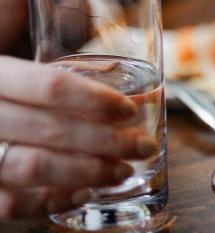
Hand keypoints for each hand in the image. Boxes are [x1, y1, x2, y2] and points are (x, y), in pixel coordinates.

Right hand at [0, 57, 158, 219]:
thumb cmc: (4, 94)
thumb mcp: (15, 68)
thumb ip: (59, 75)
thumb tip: (131, 85)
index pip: (50, 86)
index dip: (94, 99)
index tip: (131, 110)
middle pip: (49, 129)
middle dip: (105, 140)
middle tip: (144, 146)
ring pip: (33, 167)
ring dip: (87, 172)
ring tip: (123, 171)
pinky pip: (12, 203)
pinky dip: (51, 201)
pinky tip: (84, 194)